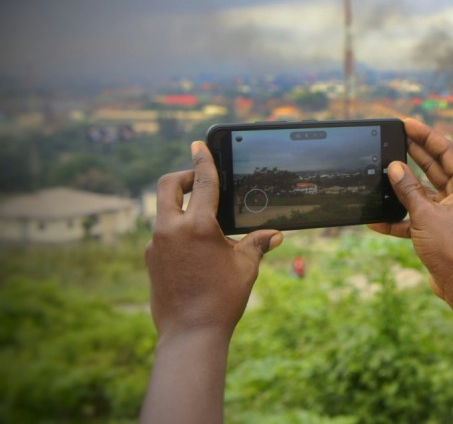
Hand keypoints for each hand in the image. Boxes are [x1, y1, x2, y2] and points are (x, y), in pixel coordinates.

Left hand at [145, 141, 282, 340]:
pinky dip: (177, 229)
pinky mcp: (151, 259)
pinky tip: (195, 246)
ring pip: (163, 210)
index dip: (203, 159)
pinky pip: (162, 233)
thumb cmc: (222, 300)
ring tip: (203, 216)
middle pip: (168, 185)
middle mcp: (171, 230)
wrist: (190, 334)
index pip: (202, 182)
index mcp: (198, 226)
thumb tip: (276, 235)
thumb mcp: (246, 267)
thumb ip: (258, 244)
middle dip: (183, 176)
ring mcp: (156, 244)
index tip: (199, 144)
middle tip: (199, 179)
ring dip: (180, 204)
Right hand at [368, 118, 452, 302]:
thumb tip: (394, 167)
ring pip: (425, 191)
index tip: (407, 123)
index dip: (426, 135)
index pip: (447, 150)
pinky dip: (400, 217)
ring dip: (404, 185)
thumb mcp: (425, 215)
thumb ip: (408, 190)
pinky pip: (418, 215)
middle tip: (395, 137)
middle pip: (436, 166)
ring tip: (384, 167)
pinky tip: (377, 219)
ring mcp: (452, 212)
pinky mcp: (440, 229)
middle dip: (415, 152)